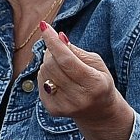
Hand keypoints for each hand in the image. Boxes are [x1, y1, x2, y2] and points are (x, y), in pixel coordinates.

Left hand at [37, 24, 134, 139]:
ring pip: (44, 73)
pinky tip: (57, 79)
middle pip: (52, 65)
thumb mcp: (96, 63)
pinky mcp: (53, 110)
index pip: (67, 60)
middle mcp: (79, 98)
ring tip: (61, 66)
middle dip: (51, 51)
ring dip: (48, 64)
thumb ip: (77, 51)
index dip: (53, 42)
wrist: (99, 112)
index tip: (44, 26)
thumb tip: (58, 38)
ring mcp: (65, 106)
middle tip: (58, 49)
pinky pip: (40, 84)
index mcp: (94, 84)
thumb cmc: (99, 82)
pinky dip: (46, 76)